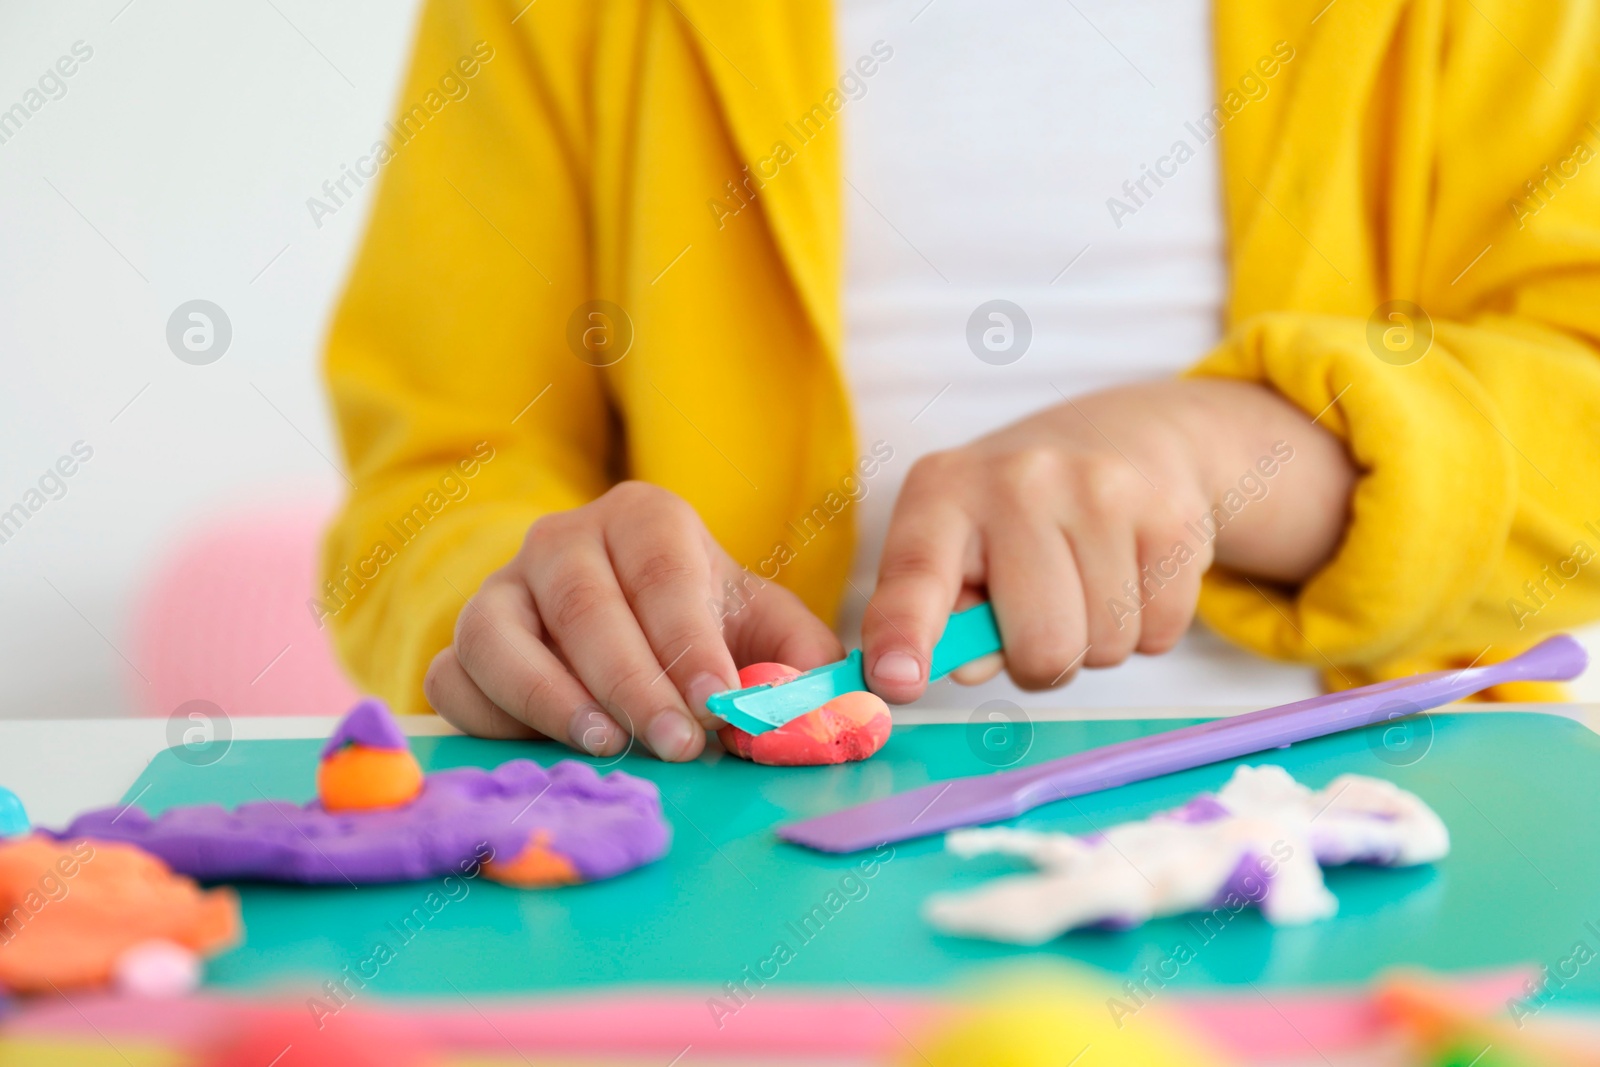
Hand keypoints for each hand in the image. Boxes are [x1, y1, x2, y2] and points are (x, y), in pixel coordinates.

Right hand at [424, 482, 843, 759]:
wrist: (632, 622)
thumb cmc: (710, 629)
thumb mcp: (770, 631)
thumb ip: (806, 667)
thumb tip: (837, 719)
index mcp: (646, 520)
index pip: (664, 575)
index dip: (689, 642)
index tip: (719, 705)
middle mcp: (563, 541)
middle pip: (583, 604)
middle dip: (633, 682)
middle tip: (677, 747)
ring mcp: (501, 589)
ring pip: (499, 635)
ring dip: (549, 697)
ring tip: (607, 746)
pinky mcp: (462, 643)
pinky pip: (453, 677)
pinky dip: (487, 718)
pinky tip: (544, 751)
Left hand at [860, 378, 1355, 701]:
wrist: (1125, 436)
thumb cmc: (1018, 514)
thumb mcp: (957, 546)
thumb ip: (943, 618)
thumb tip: (957, 666)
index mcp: (942, 494)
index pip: (915, 576)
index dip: (904, 635)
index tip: (897, 681)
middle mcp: (1019, 480)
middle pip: (1042, 648)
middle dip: (1041, 661)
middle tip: (1039, 612)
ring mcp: (1101, 491)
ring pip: (1105, 648)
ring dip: (1096, 642)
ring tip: (1084, 583)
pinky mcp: (1171, 515)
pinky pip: (1161, 632)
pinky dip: (1147, 626)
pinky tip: (1128, 573)